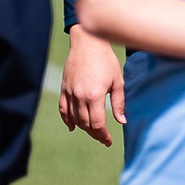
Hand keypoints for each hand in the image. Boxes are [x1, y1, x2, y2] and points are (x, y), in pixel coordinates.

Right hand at [59, 25, 123, 146]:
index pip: (98, 124)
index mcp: (95, 95)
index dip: (103, 135)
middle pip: (86, 124)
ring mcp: (70, 93)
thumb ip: (119, 103)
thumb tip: (122, 121)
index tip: (108, 141)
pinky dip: (67, 120)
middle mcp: (80, 96)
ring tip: (93, 132)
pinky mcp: (64, 88)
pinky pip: (63, 109)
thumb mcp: (117, 81)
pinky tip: (73, 126)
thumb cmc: (106, 60)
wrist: (88, 43)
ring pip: (74, 119)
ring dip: (83, 128)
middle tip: (103, 138)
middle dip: (95, 134)